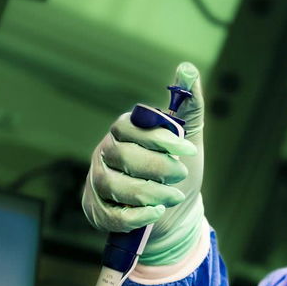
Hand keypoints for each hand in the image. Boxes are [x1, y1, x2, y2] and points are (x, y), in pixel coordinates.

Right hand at [81, 62, 205, 264]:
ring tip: (174, 197)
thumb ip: (188, 106)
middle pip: (122, 156)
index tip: (189, 151)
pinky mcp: (97, 210)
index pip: (133, 127)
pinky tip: (155, 213)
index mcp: (125, 130)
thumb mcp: (189, 138)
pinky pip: (110, 214)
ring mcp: (98, 182)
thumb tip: (189, 69)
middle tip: (182, 175)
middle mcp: (106, 152)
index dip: (161, 139)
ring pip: (114, 185)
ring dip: (150, 193)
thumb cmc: (178, 171)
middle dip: (158, 168)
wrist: (174, 215)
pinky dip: (135, 216)